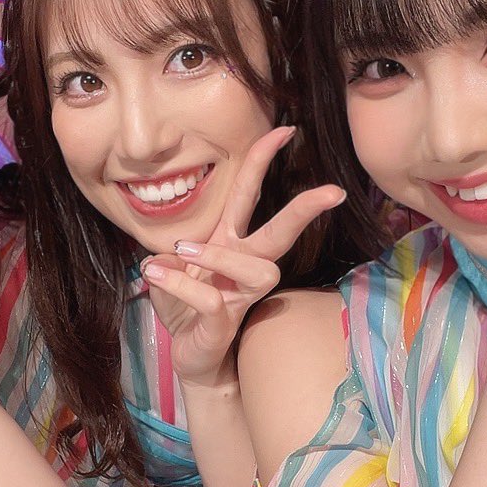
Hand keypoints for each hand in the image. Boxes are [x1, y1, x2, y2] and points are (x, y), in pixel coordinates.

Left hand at [140, 126, 344, 388]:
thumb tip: (170, 240)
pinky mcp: (225, 323)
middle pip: (281, 233)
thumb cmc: (188, 307)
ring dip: (217, 255)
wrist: (192, 357)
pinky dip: (183, 285)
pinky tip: (155, 275)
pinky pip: (211, 299)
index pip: (250, 195)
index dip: (264, 161)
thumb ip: (173, 247)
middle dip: (305, 209)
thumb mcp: (174, 265)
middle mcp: (244, 266)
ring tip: (182, 250)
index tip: (284, 129)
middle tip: (331, 191)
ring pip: (254, 268)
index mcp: (231, 243)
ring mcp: (239, 296)